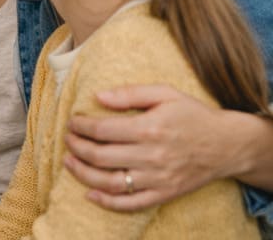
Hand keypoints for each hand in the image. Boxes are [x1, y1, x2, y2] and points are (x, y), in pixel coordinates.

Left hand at [64, 84, 227, 210]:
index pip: (102, 130)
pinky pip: (131, 204)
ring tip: (69, 162)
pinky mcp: (164, 194)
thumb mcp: (165, 93)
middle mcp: (152, 156)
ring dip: (83, 173)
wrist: (228, 145)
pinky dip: (107, 202)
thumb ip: (130, 94)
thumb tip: (98, 96)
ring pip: (110, 182)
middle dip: (76, 147)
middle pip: (100, 156)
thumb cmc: (193, 115)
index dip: (81, 126)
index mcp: (150, 128)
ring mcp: (157, 178)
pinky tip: (90, 194)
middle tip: (68, 139)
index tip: (72, 122)